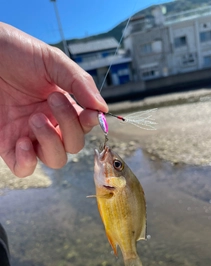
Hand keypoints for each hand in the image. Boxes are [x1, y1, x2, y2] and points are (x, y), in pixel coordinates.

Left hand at [0, 22, 107, 176]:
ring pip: (55, 160)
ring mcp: (30, 136)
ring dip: (51, 142)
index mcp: (63, 106)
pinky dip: (28, 162)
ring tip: (35, 118)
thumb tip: (102, 109)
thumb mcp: (53, 61)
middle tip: (53, 100)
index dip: (90, 123)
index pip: (85, 125)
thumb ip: (80, 83)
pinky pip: (24, 168)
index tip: (88, 112)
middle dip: (68, 127)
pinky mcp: (8, 144)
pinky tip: (23, 141)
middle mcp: (50, 123)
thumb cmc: (17, 53)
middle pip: (74, 145)